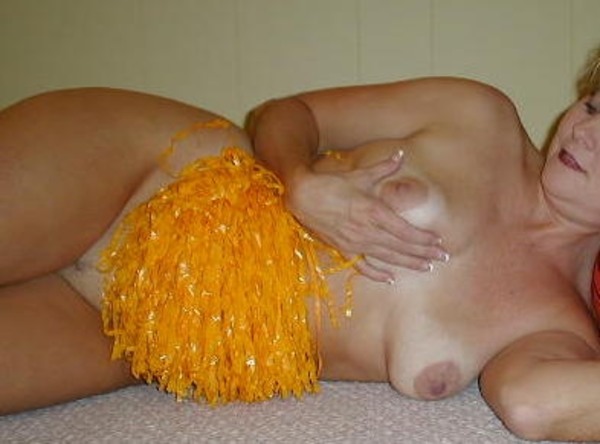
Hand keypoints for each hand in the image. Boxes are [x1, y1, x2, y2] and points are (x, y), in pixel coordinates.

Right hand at [286, 151, 447, 281]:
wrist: (302, 196)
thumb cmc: (332, 183)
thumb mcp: (359, 174)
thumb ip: (383, 168)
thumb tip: (401, 155)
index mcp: (374, 211)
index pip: (405, 230)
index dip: (424, 238)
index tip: (439, 242)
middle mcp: (367, 230)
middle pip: (401, 246)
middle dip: (424, 252)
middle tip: (442, 257)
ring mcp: (355, 242)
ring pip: (387, 257)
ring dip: (408, 263)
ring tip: (426, 267)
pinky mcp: (343, 249)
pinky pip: (363, 266)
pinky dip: (377, 274)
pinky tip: (391, 279)